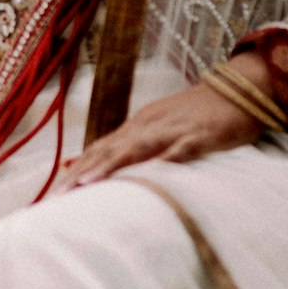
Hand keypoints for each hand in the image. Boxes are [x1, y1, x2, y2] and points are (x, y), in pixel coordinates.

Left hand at [53, 77, 262, 194]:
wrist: (235, 92)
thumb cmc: (191, 116)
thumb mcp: (152, 129)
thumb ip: (121, 146)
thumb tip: (79, 162)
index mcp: (136, 127)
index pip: (98, 150)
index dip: (75, 170)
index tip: (52, 194)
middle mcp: (147, 126)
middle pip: (109, 150)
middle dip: (82, 173)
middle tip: (58, 196)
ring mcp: (173, 130)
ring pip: (138, 148)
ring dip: (111, 165)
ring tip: (87, 183)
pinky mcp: (202, 136)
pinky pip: (183, 148)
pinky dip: (168, 159)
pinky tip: (155, 173)